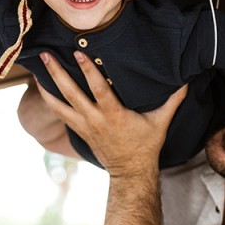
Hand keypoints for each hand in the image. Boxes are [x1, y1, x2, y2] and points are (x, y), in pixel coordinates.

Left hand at [36, 50, 187, 176]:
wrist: (130, 171)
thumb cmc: (145, 145)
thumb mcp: (161, 122)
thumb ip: (173, 100)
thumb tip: (186, 79)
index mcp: (114, 115)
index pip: (98, 90)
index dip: (88, 71)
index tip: (78, 53)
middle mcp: (95, 120)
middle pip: (72, 95)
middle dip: (58, 74)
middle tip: (47, 56)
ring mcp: (84, 126)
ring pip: (60, 105)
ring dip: (48, 86)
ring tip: (38, 68)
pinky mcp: (79, 130)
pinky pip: (60, 113)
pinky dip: (50, 100)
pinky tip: (42, 86)